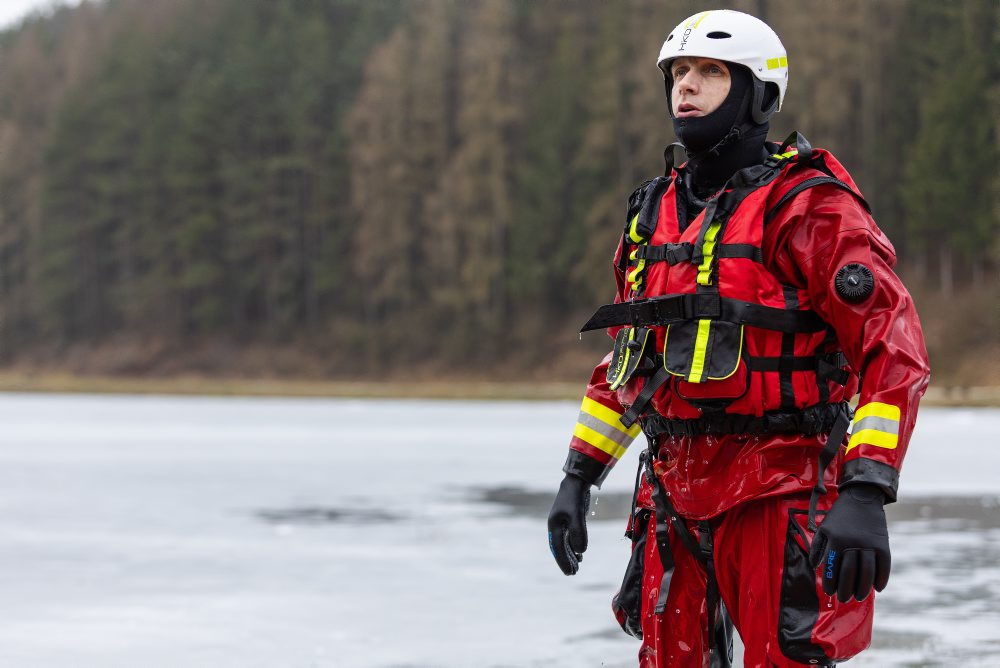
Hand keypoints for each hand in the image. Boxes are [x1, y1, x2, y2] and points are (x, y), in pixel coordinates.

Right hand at [547, 473, 590, 574]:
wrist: (576, 483)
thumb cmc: (574, 498)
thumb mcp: (577, 515)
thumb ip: (579, 533)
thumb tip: (580, 551)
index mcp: (554, 525)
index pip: (557, 548)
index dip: (563, 561)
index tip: (569, 573)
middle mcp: (556, 526)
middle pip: (560, 548)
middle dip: (566, 561)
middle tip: (573, 574)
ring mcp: (562, 523)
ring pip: (564, 544)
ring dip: (570, 555)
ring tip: (577, 567)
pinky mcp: (569, 521)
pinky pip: (569, 538)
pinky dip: (573, 547)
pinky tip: (579, 553)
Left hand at [809, 484, 890, 601]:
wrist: (861, 498)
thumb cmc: (839, 516)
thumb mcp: (824, 528)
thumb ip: (817, 547)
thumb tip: (815, 567)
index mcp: (836, 539)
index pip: (832, 568)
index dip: (831, 583)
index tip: (830, 593)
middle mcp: (853, 543)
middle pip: (850, 573)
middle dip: (846, 589)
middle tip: (844, 599)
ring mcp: (869, 543)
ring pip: (867, 572)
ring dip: (864, 588)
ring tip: (859, 597)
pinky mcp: (883, 544)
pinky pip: (884, 565)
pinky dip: (882, 578)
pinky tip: (878, 588)